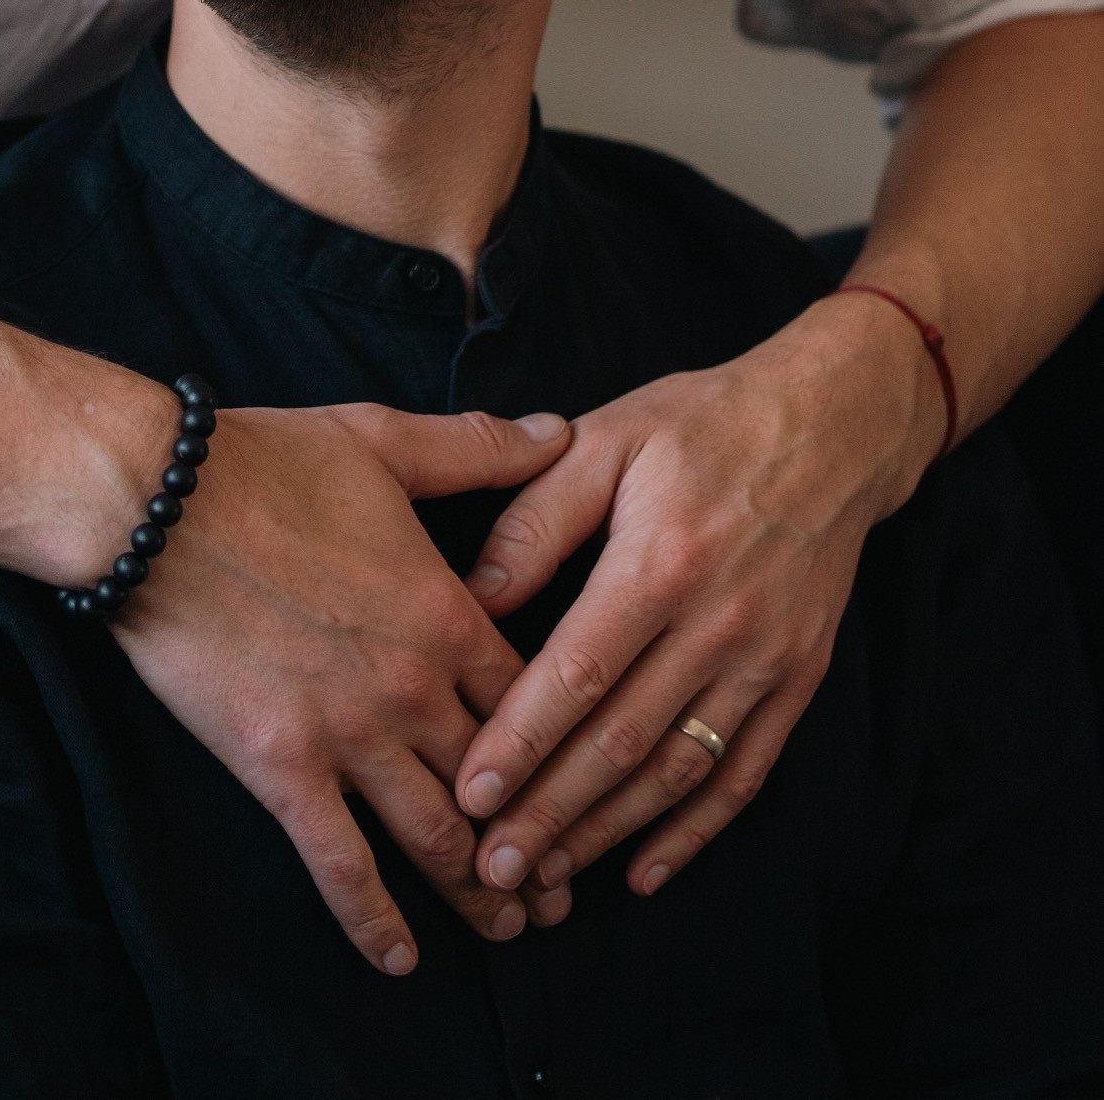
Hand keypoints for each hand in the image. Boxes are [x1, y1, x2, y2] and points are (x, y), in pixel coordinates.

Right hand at [114, 400, 574, 970]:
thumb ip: (477, 448)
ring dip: (482, 891)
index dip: (571, 745)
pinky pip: (340, 864)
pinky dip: (375, 920)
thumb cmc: (268, 462)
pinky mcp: (282, 768)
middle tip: (568, 888)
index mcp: (446, 614)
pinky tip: (401, 960)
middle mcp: (413, 688)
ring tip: (513, 926)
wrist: (159, 501)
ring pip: (438, 838)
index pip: (538, 700)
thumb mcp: (385, 440)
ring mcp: (349, 736)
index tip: (594, 777)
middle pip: (503, 786)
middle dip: (542, 841)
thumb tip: (556, 429)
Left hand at [448, 295, 944, 901]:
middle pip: (623, 741)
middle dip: (551, 812)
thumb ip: (538, 517)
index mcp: (660, 561)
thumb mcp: (606, 437)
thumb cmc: (701, 424)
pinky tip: (645, 869)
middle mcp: (717, 623)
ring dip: (610, 832)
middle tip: (491, 869)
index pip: (579, 674)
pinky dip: (695, 829)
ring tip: (547, 878)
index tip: (470, 796)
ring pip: (678, 769)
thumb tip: (475, 595)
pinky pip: (743, 772)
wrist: (832, 425)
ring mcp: (766, 659)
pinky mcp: (798, 679)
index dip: (521, 741)